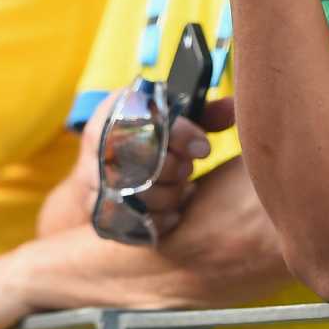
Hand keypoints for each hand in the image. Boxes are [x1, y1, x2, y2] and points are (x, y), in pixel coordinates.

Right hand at [84, 91, 232, 237]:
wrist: (101, 172)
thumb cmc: (147, 140)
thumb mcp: (171, 120)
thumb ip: (203, 115)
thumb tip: (234, 109)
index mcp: (117, 107)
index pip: (149, 117)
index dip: (182, 135)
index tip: (203, 148)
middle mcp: (99, 140)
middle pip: (143, 157)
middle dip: (176, 168)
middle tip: (187, 170)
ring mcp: (94, 177)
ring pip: (140, 193)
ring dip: (170, 195)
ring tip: (179, 188)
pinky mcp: (98, 210)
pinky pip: (134, 220)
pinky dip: (160, 220)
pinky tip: (172, 213)